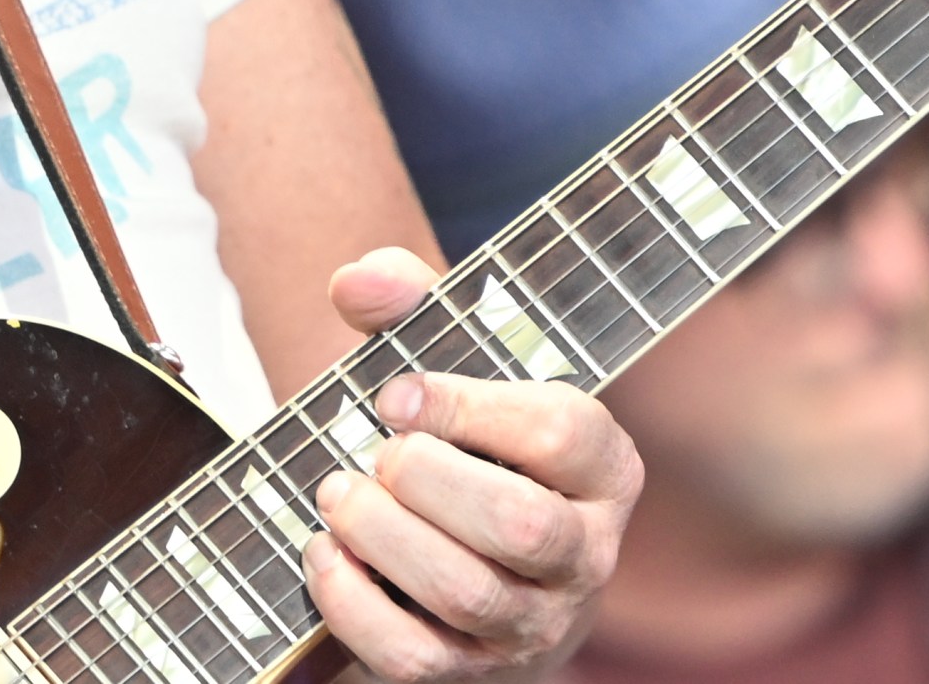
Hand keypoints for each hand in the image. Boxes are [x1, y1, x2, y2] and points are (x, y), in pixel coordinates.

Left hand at [303, 248, 642, 679]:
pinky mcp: (474, 672)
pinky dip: (354, 603)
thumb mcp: (451, 360)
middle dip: (428, 481)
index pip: (562, 433)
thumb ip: (410, 300)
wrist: (462, 548)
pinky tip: (324, 553)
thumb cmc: (464, 441)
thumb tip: (358, 283)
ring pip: (468, 595)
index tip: (396, 392)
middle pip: (521, 527)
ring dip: (383, 537)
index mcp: (604, 467)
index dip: (468, 407)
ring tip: (338, 493)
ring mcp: (535, 624)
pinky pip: (416, 655)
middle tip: (377, 454)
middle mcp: (586, 554)